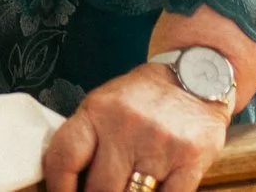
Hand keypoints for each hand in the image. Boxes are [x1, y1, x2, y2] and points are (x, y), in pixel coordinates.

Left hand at [42, 62, 229, 191]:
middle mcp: (126, 126)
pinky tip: (152, 190)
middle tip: (101, 190)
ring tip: (126, 187)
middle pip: (100, 190)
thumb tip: (63, 182)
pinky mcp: (190, 160)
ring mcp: (160, 144)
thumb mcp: (104, 105)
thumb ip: (84, 139)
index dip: (59, 188)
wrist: (196, 74)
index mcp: (98, 111)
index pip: (64, 158)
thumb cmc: (143, 97)